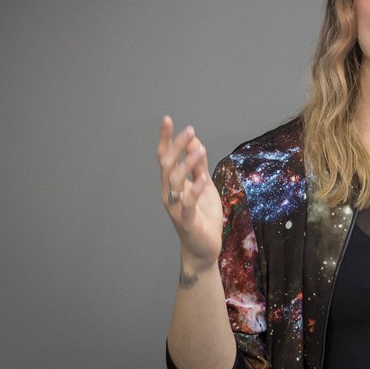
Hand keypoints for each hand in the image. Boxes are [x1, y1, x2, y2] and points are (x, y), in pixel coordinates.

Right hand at [157, 116, 223, 266]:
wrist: (204, 248)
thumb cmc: (203, 216)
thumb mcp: (204, 186)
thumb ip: (199, 167)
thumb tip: (195, 142)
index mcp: (173, 184)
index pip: (165, 158)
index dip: (166, 139)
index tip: (168, 119)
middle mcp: (170, 194)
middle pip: (167, 165)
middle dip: (177, 147)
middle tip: (189, 131)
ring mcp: (177, 208)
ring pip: (175, 182)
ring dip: (187, 164)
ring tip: (199, 149)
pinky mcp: (188, 221)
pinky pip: (187, 204)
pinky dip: (194, 190)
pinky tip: (202, 178)